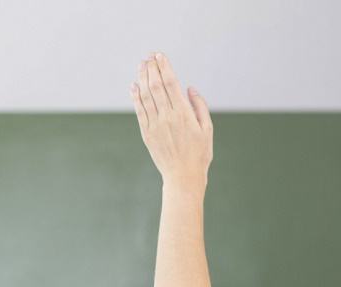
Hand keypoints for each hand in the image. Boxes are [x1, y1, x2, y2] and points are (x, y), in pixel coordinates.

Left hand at [131, 53, 212, 188]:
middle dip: (152, 68)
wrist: (183, 177)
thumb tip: (188, 88)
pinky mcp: (147, 134)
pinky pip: (139, 111)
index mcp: (184, 114)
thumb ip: (199, 106)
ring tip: (142, 65)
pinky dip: (135, 97)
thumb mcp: (207, 128)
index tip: (160, 55)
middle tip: (150, 56)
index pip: (171, 83)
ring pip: (145, 96)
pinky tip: (133, 86)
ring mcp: (155, 126)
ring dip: (142, 78)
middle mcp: (167, 117)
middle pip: (156, 86)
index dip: (164, 67)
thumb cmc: (199, 153)